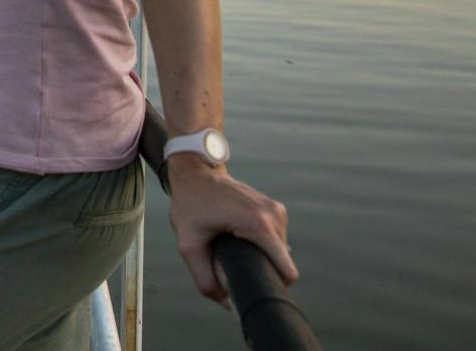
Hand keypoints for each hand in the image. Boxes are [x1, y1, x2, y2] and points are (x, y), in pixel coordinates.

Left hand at [167, 156, 295, 302]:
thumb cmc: (190, 204)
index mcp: (260, 225)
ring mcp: (277, 210)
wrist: (195, 171)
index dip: (272, 285)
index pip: (286, 272)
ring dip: (260, 254)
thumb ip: (204, 278)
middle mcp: (274, 216)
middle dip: (261, 268)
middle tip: (232, 261)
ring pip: (279, 251)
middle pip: (282, 263)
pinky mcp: (274, 207)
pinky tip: (239, 237)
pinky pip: (275, 238)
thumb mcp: (189, 244)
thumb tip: (227, 304)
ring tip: (234, 245)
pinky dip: (260, 243)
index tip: (253, 286)